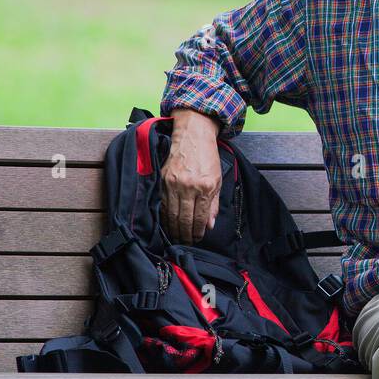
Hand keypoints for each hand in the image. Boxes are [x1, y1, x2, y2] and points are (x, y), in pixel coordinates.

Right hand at [159, 109, 222, 243]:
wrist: (193, 135)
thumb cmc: (207, 157)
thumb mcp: (217, 180)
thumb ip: (213, 204)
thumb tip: (209, 225)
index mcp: (204, 187)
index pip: (199, 218)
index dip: (197, 232)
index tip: (197, 239)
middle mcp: (187, 186)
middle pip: (183, 219)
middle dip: (185, 234)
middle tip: (186, 242)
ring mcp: (172, 183)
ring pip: (170, 214)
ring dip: (173, 229)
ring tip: (176, 237)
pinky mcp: (162, 179)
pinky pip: (161, 203)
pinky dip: (163, 216)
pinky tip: (166, 223)